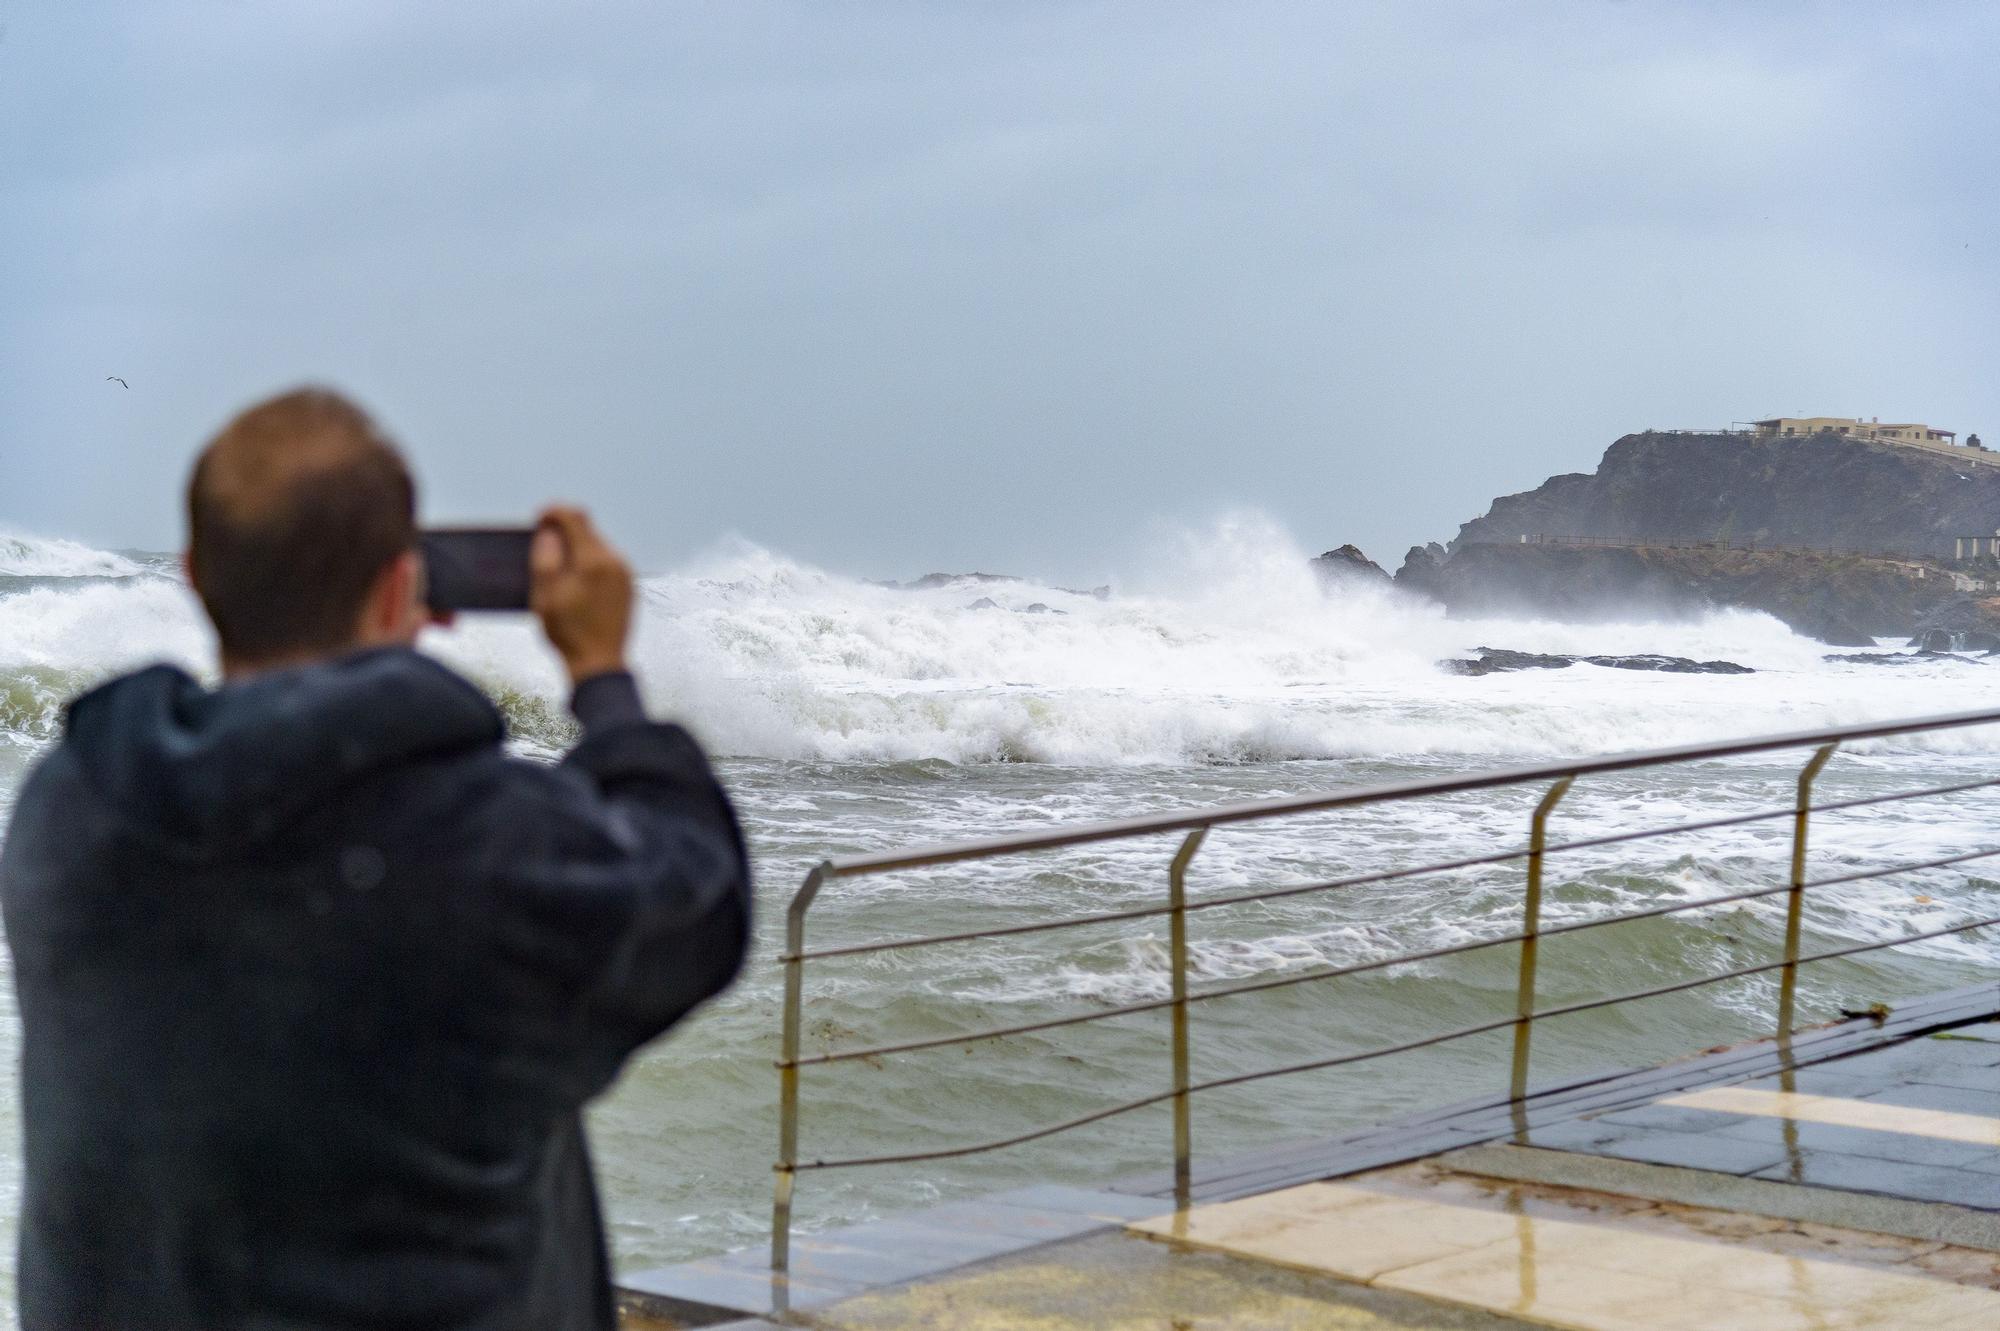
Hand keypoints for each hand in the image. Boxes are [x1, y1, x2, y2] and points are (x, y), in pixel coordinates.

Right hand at [530, 506, 632, 684]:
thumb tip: (549, 532)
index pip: (575, 517)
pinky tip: (575, 582)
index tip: (538, 519)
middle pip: (587, 530)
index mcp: (593, 560)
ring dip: (577, 548)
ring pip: (597, 547)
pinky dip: (589, 563)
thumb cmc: (568, 633)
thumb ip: (545, 558)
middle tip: (542, 545)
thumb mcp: (545, 596)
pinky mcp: (628, 587)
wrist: (600, 664)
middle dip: (564, 531)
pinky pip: (607, 563)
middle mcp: (615, 562)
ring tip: (557, 567)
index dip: (553, 512)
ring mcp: (625, 574)